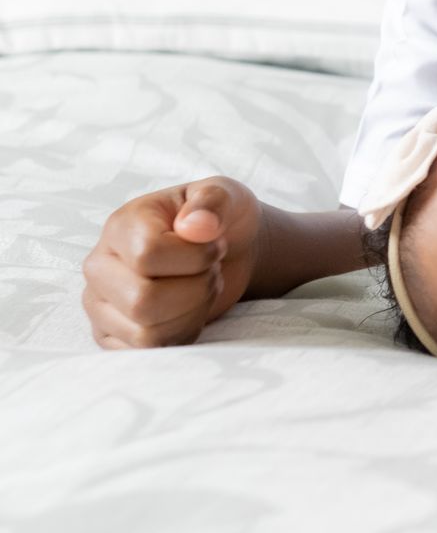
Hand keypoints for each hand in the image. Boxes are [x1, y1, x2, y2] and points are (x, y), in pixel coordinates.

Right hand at [82, 177, 261, 348]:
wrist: (227, 250)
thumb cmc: (219, 220)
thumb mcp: (225, 195)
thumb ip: (213, 201)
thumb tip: (195, 226)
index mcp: (120, 226)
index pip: (148, 254)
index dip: (197, 256)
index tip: (215, 244)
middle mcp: (99, 267)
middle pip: (143, 301)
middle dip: (197, 288)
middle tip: (210, 271)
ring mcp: (100, 305)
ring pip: (147, 332)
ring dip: (193, 311)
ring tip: (201, 287)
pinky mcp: (111, 335)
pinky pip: (149, 351)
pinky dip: (184, 333)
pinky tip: (191, 310)